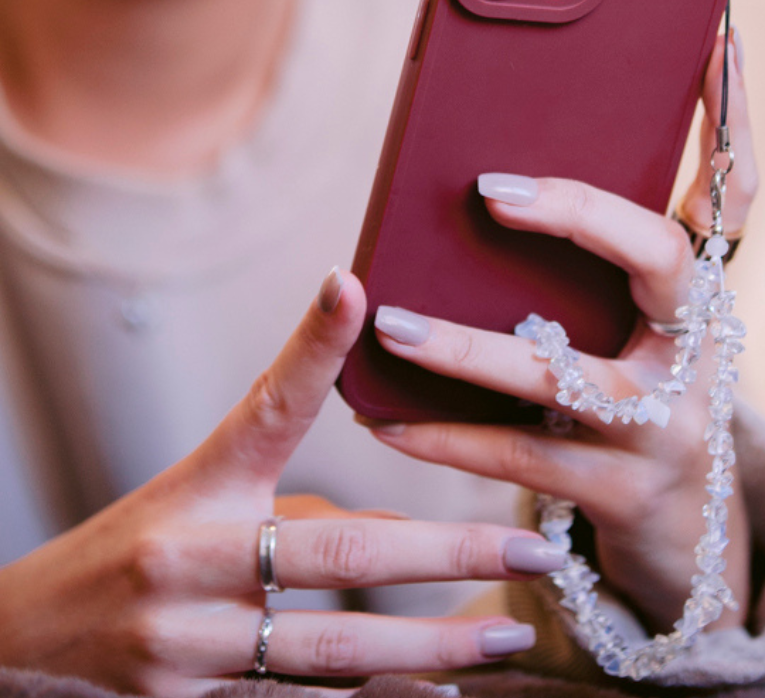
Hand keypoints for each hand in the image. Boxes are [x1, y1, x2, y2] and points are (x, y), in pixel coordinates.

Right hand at [0, 270, 556, 696]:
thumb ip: (300, 512)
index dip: (313, 346)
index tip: (354, 287)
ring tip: (509, 633)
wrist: (22, 649)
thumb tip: (406, 531)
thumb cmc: (131, 555)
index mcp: (199, 487)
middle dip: (449, 554)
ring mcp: (187, 645)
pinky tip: (439, 693)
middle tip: (534, 548)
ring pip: (334, 649)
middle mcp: (191, 557)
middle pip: (340, 553)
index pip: (268, 406)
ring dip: (433, 645)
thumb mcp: (201, 507)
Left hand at [362, 31, 757, 633]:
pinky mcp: (622, 490)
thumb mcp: (626, 327)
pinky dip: (443, 436)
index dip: (732, 110)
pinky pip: (519, 456)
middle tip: (490, 189)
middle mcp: (698, 346)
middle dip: (578, 211)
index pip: (731, 190)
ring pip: (563, 373)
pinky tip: (379, 418)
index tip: (714, 28)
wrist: (682, 533)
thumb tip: (480, 189)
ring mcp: (666, 422)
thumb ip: (585, 267)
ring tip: (389, 324)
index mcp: (699, 292)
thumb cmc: (634, 396)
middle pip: (658, 254)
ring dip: (465, 349)